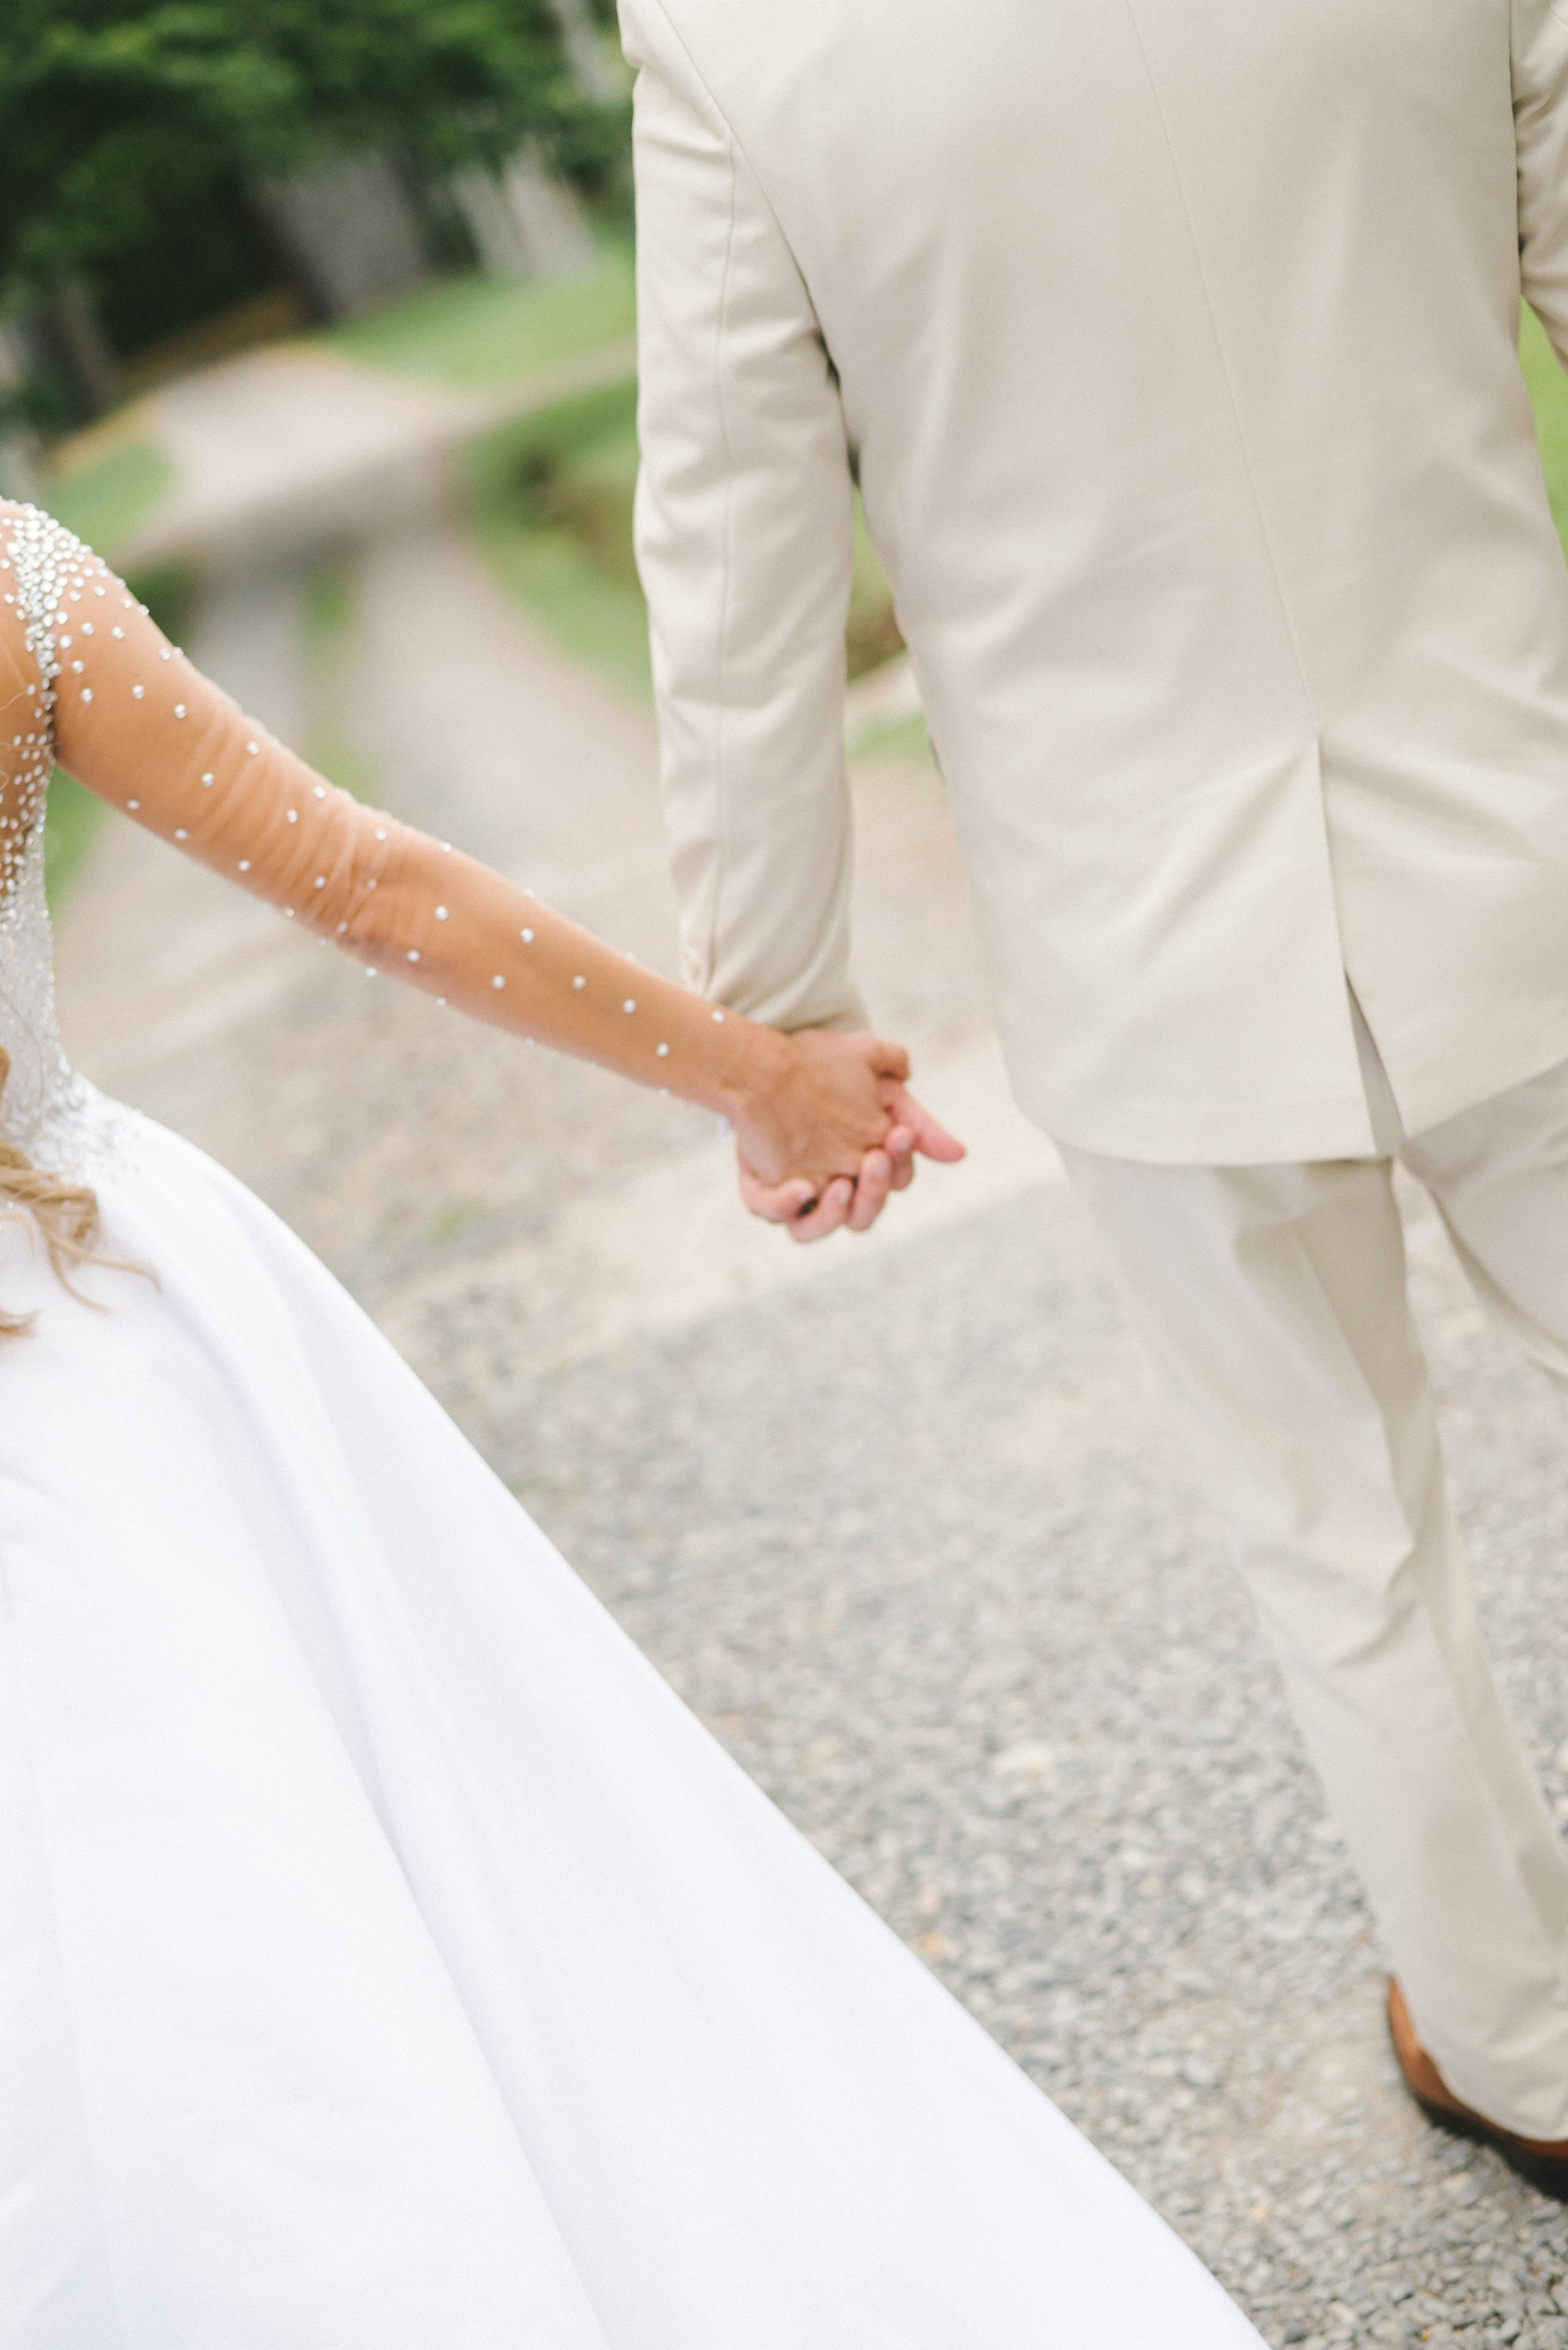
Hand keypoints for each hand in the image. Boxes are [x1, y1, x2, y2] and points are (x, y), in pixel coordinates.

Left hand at [731, 1034, 964, 1243]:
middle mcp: (832, 1189)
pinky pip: (767, 1211)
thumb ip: (918, 1121)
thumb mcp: (880, 1086)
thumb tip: (958, 1155)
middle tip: (874, 1159)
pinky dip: (782, 1206)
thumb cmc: (828, 1070)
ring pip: (811, 1230)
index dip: (899, 1163)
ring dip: (831, 1214)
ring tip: (840, 1184)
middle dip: (873, 1193)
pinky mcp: (760, 1186)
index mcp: (866, 1171)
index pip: (894, 1182)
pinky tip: (797, 1185)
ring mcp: (794, 1192)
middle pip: (860, 1216)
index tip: (899, 1132)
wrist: (771, 1055)